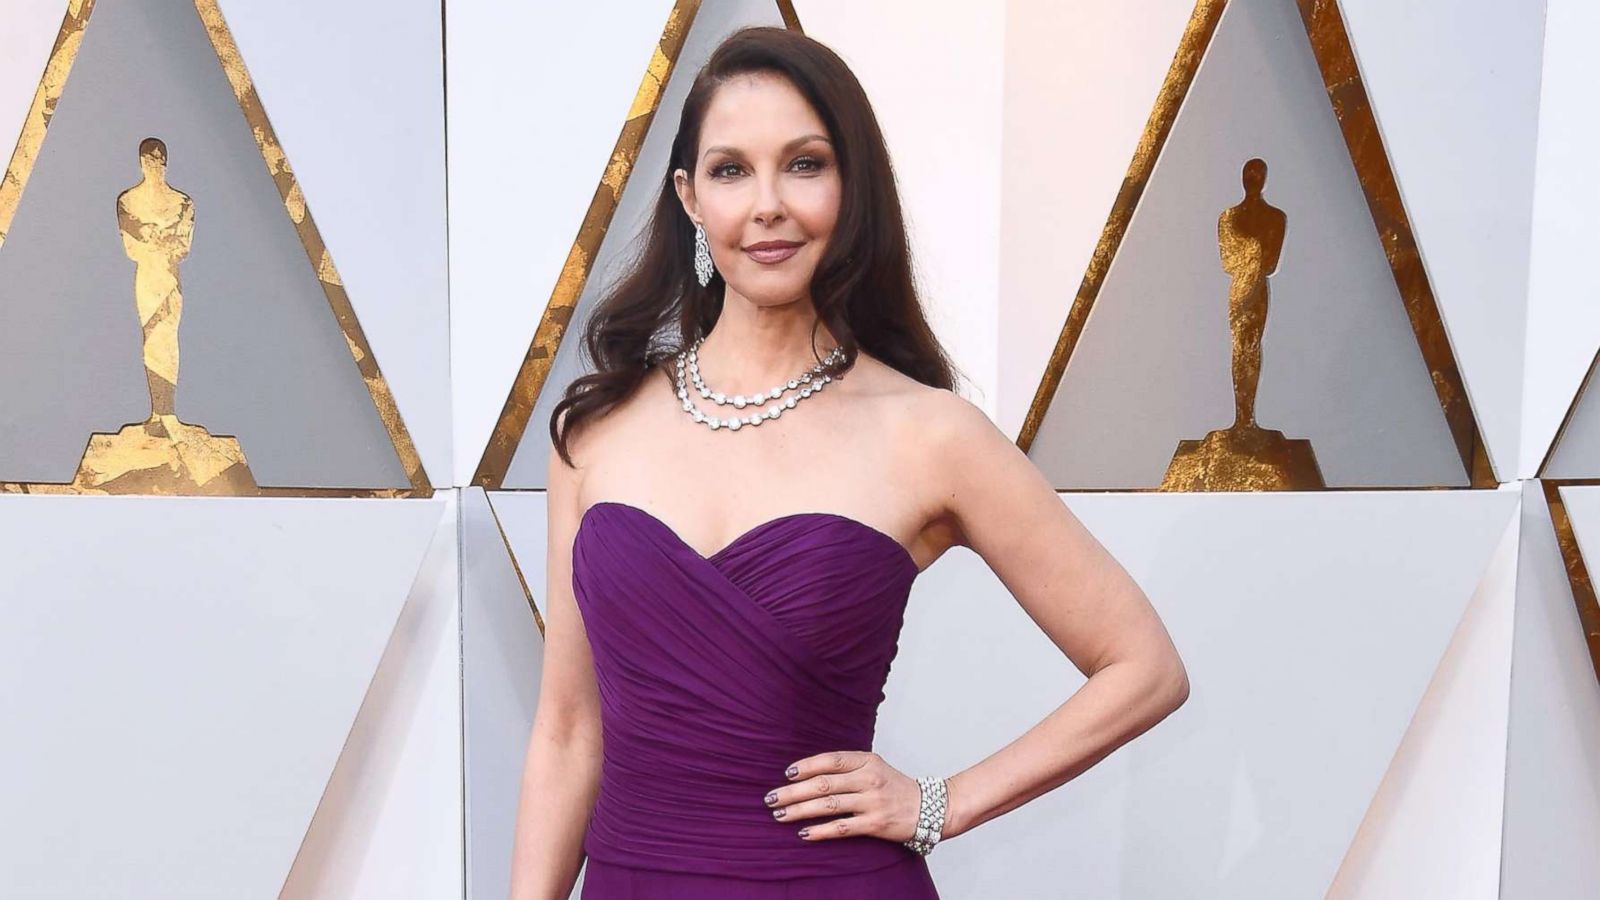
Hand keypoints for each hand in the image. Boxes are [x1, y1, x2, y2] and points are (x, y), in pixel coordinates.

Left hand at [762, 750, 928, 844]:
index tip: (787, 774)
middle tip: (771, 799)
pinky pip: (842, 827)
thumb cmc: (894, 787)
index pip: (830, 760)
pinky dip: (820, 831)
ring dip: (800, 811)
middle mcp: (869, 778)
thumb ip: (847, 766)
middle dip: (793, 792)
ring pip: (828, 805)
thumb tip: (808, 772)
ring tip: (780, 816)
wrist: (930, 807)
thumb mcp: (874, 767)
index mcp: (867, 760)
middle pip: (823, 784)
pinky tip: (804, 833)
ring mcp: (872, 802)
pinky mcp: (876, 824)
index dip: (806, 766)